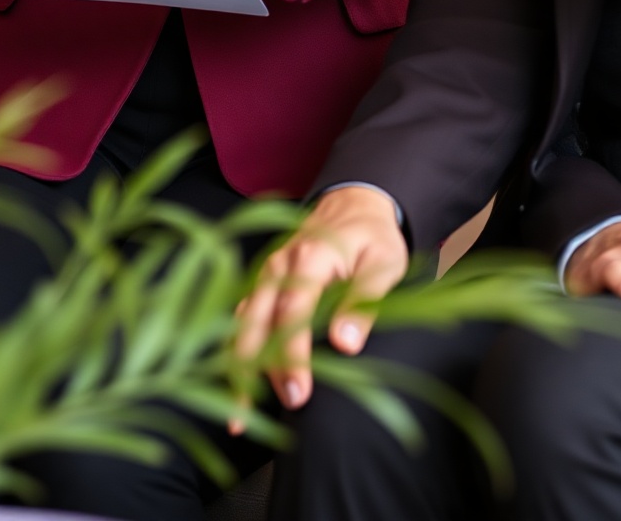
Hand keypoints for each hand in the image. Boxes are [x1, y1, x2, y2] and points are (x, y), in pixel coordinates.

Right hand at [230, 184, 407, 418]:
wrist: (353, 205)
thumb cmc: (372, 238)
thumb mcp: (383, 264)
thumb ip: (364, 302)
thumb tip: (346, 344)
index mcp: (309, 256)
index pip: (292, 311)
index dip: (292, 355)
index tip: (298, 393)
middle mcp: (278, 265)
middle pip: (258, 321)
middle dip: (260, 369)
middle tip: (273, 410)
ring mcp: (265, 274)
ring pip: (242, 323)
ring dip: (238, 367)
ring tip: (239, 416)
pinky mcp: (262, 285)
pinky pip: (242, 320)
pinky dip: (236, 353)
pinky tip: (236, 387)